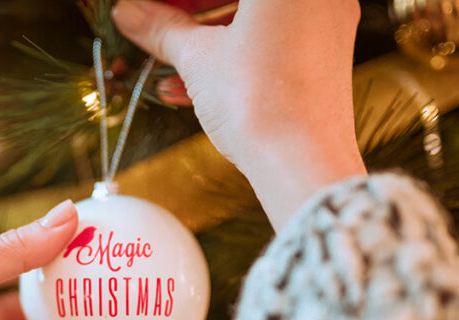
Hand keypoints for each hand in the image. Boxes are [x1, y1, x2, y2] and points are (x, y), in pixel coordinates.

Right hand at [113, 0, 366, 228]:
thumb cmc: (261, 104)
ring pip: (257, 16)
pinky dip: (237, 48)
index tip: (150, 8)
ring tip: (169, 55)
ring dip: (210, 31)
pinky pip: (274, 36)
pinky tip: (195, 78)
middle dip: (192, 10)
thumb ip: (162, 29)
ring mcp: (328, 20)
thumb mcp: (198, 59)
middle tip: (157, 21)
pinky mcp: (329, 52)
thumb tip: (130, 13)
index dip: (178, 0)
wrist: (301, 164)